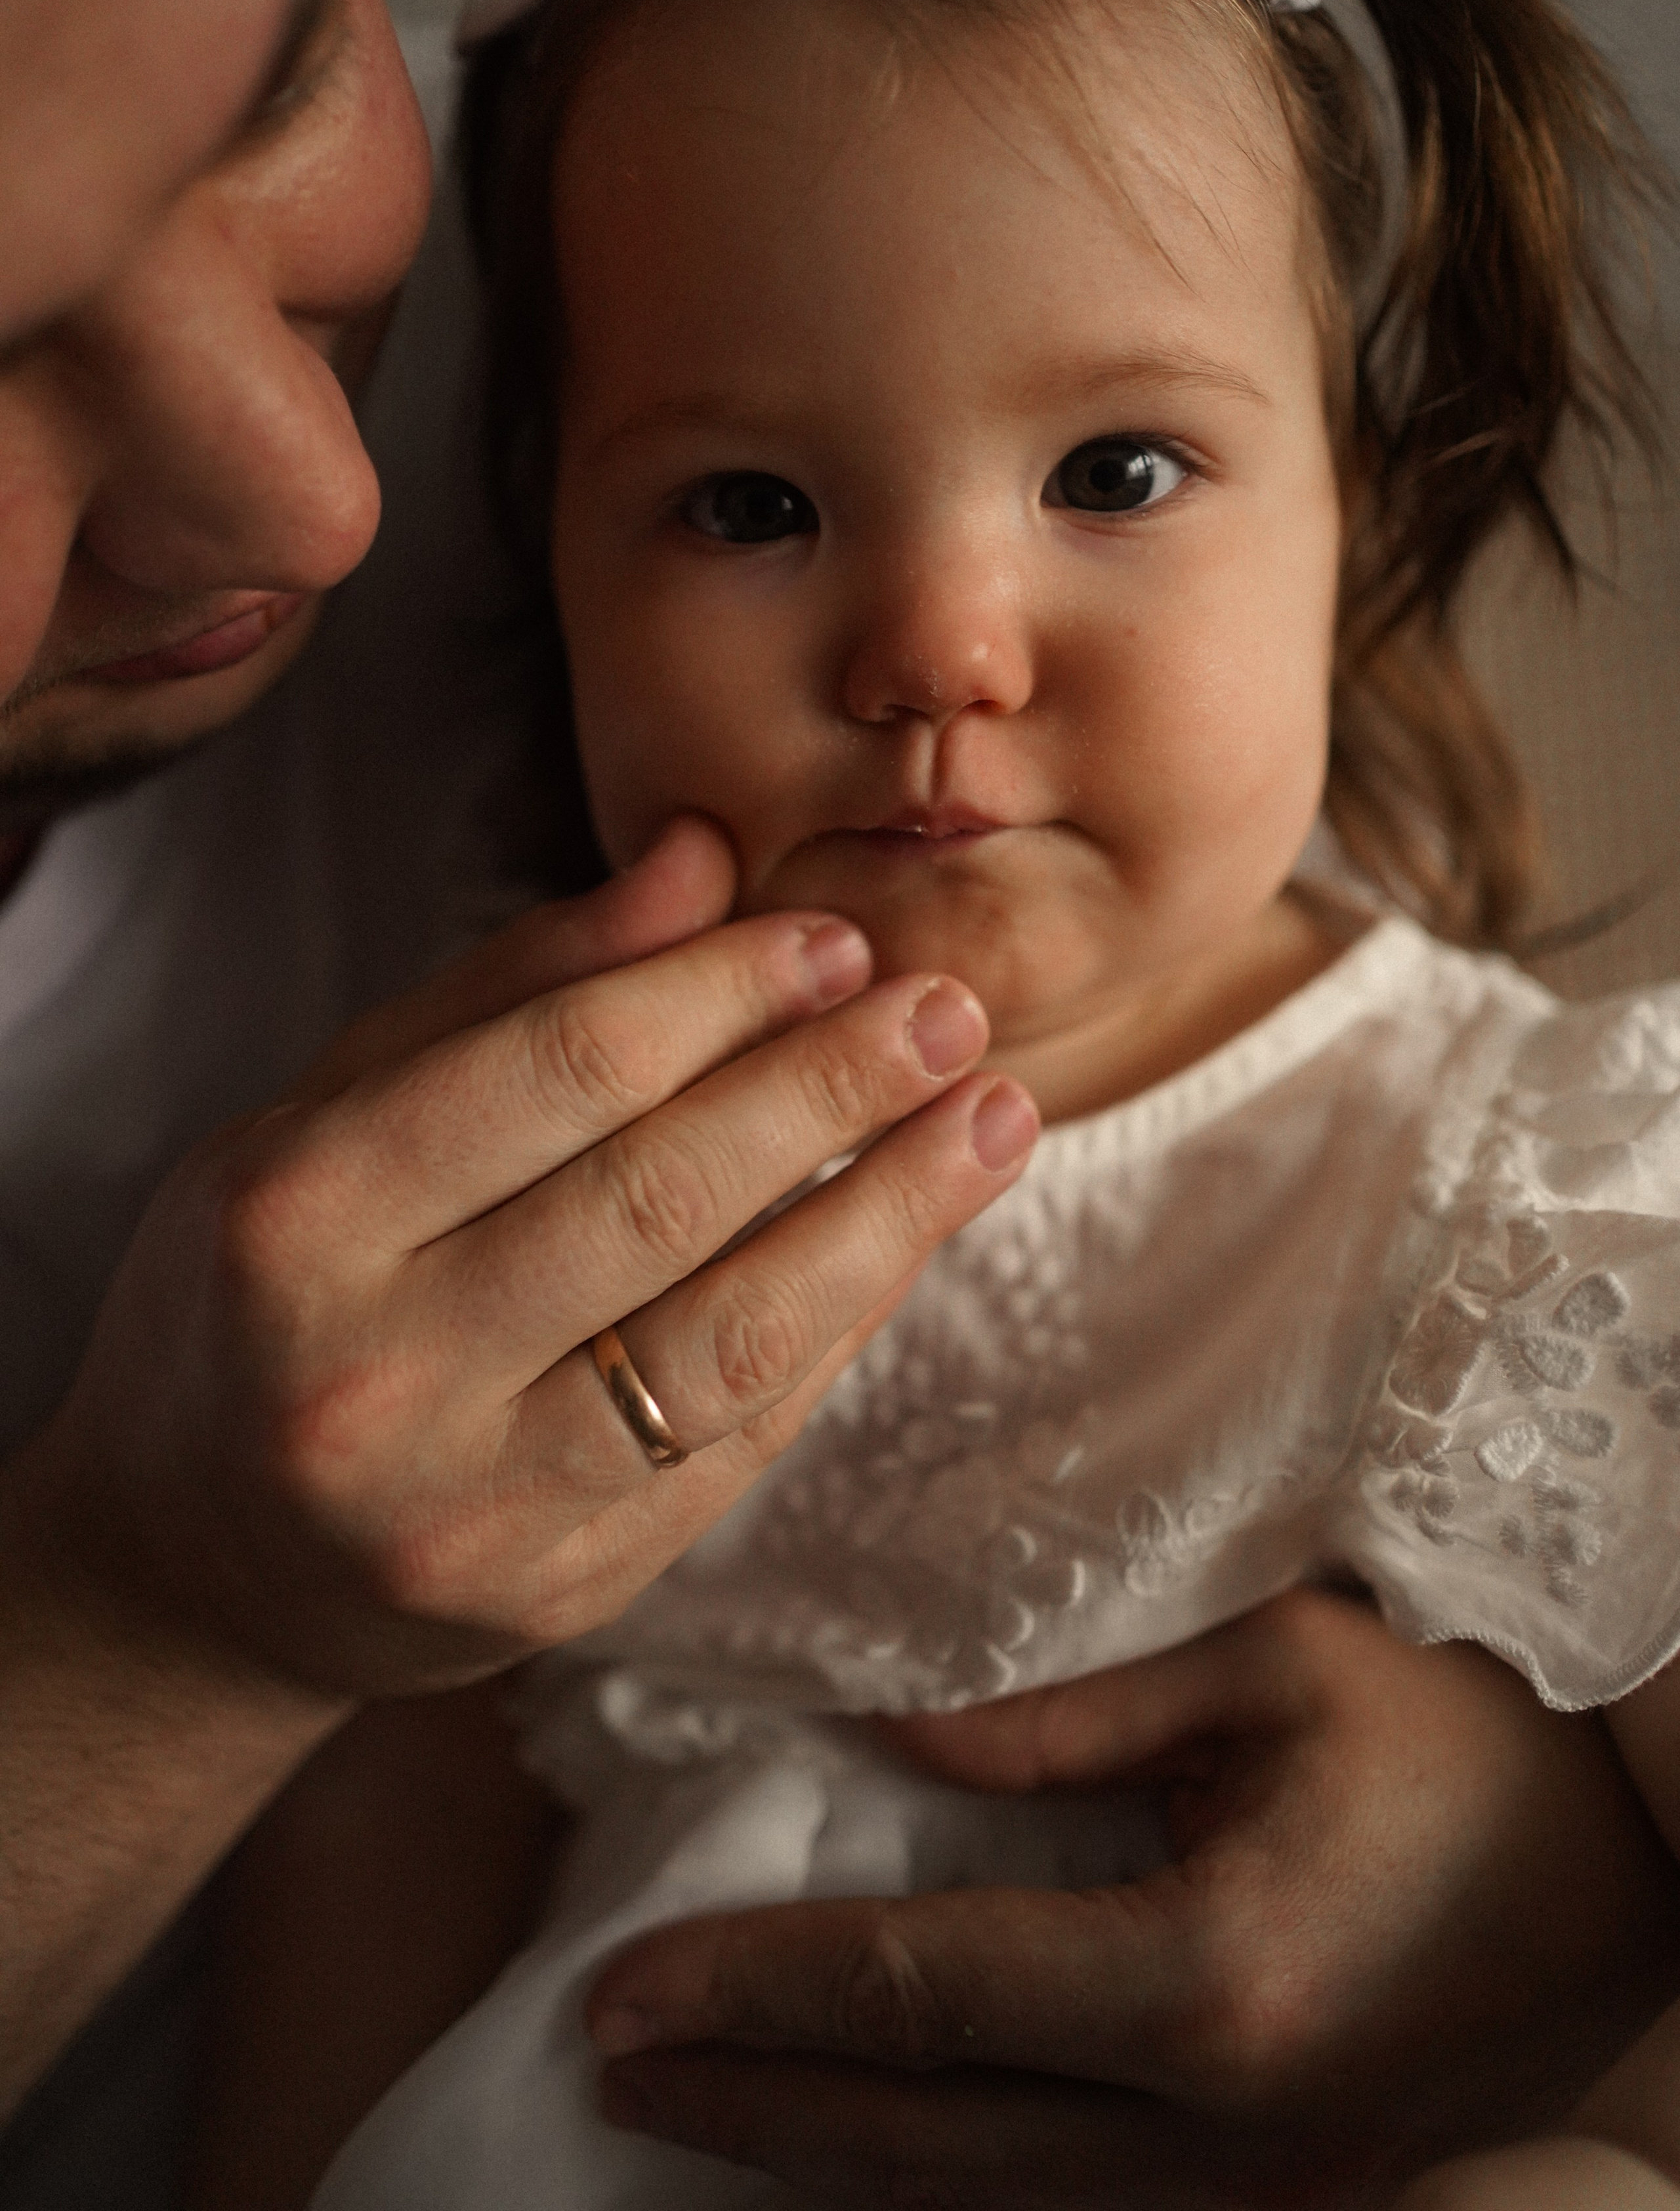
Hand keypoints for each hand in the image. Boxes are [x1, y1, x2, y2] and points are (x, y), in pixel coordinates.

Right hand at [9, 815, 1036, 1702]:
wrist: (197, 1562)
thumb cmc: (262, 1292)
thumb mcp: (331, 1111)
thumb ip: (515, 986)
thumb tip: (704, 858)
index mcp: (296, 1219)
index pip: (560, 1073)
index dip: (723, 993)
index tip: (837, 940)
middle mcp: (375, 1375)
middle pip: (661, 1200)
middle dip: (831, 1090)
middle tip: (949, 1011)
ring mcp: (472, 1507)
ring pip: (733, 1338)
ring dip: (890, 1216)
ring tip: (991, 1119)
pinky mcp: (559, 1594)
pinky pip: (744, 1440)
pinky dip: (842, 1324)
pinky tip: (909, 1237)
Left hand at [587, 1589, 1679, 2208]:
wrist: (1657, 1870)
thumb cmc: (1476, 1735)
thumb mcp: (1274, 1669)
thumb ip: (1062, 1716)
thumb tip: (890, 1746)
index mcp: (1206, 1985)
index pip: (919, 1997)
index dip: (757, 1991)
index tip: (622, 1986)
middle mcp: (1218, 2131)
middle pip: (922, 2142)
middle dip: (749, 2103)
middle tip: (604, 2066)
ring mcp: (1257, 2191)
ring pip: (985, 2205)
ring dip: (824, 2158)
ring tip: (693, 2111)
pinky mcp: (1284, 2194)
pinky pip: (1069, 2209)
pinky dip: (941, 2182)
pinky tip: (863, 2146)